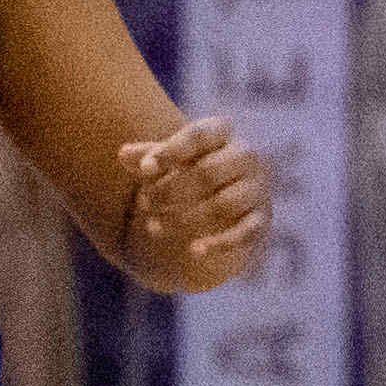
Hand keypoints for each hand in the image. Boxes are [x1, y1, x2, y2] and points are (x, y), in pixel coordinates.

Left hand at [116, 118, 271, 290]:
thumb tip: (124, 154)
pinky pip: (246, 231)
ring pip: (223, 204)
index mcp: (222, 134)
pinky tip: (194, 251)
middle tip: (144, 204)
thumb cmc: (188, 168)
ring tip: (152, 226)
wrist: (225, 194)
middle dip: (170, 190)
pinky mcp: (261, 218)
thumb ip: (149, 156)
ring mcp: (256, 187)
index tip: (144, 169)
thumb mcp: (169, 159)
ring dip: (184, 218)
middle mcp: (245, 156)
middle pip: (208, 172)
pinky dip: (220, 243)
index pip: (199, 135)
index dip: (171, 151)